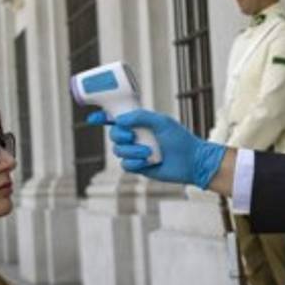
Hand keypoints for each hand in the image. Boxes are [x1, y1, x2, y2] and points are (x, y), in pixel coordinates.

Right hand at [88, 109, 226, 188]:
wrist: (192, 161)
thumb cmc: (180, 139)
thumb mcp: (162, 122)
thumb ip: (141, 117)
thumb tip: (120, 120)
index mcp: (140, 124)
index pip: (117, 119)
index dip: (103, 118)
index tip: (93, 119)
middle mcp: (136, 137)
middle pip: (114, 135)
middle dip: (119, 136)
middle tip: (131, 137)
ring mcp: (136, 152)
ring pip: (118, 151)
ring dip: (131, 151)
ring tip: (148, 152)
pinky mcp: (139, 167)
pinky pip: (125, 165)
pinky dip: (134, 163)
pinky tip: (146, 162)